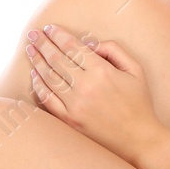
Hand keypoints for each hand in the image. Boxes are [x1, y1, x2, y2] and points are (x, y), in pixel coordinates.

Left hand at [25, 23, 165, 164]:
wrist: (139, 140)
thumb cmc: (139, 103)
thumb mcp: (135, 70)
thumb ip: (114, 50)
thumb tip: (89, 44)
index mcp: (102, 71)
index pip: (73, 47)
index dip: (58, 35)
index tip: (49, 28)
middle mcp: (86, 87)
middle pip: (56, 59)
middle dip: (42, 43)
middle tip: (33, 35)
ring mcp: (75, 105)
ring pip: (49, 77)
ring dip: (37, 61)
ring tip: (30, 50)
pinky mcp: (69, 121)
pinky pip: (47, 100)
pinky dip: (38, 86)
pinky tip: (34, 76)